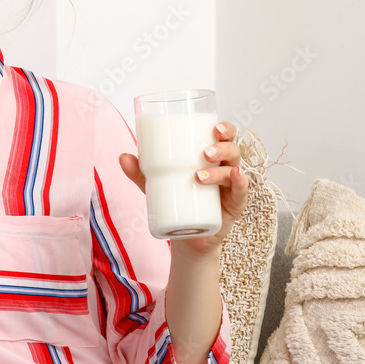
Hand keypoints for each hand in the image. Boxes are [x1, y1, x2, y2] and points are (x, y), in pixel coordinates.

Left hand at [119, 121, 248, 256]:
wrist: (185, 236)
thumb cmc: (176, 201)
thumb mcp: (155, 185)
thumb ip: (140, 172)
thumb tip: (122, 157)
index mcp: (212, 157)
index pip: (225, 136)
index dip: (225, 128)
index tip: (214, 127)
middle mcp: (225, 168)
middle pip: (233, 149)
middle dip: (223, 147)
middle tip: (205, 152)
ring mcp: (231, 187)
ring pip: (234, 169)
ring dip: (220, 170)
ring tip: (199, 175)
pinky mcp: (234, 206)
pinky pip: (242, 192)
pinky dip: (241, 183)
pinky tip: (236, 176)